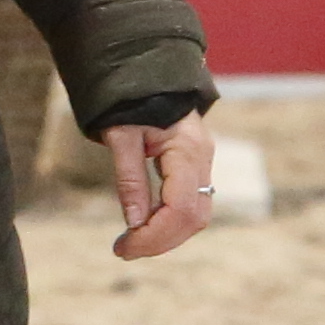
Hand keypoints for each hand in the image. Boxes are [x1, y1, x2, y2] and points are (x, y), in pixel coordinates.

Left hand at [106, 110, 219, 261]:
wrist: (148, 73)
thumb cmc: (130, 99)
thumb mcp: (121, 135)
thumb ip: (129, 178)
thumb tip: (133, 223)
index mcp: (186, 149)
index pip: (180, 208)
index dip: (154, 235)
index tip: (124, 247)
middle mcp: (203, 159)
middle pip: (193, 218)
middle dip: (160, 241)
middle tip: (123, 250)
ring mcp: (204, 164)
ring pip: (196, 216)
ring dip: (166, 235)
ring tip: (131, 242)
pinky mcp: (196, 168)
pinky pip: (191, 204)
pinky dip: (170, 222)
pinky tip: (144, 226)